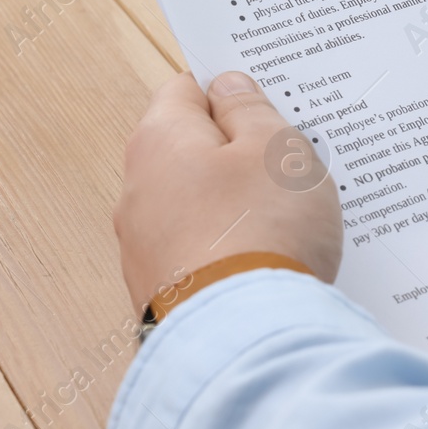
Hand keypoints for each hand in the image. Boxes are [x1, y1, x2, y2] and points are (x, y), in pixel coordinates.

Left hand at [113, 71, 341, 314]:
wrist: (245, 340)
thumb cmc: (263, 230)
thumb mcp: (275, 148)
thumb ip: (250, 109)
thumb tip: (228, 88)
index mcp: (159, 141)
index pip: (186, 89)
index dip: (229, 88)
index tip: (266, 97)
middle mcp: (138, 192)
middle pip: (190, 149)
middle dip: (236, 149)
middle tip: (289, 155)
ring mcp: (145, 248)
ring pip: (197, 204)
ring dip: (235, 202)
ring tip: (289, 213)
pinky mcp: (162, 293)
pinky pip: (201, 251)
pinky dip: (231, 247)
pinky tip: (270, 257)